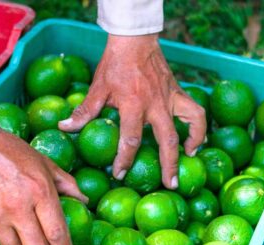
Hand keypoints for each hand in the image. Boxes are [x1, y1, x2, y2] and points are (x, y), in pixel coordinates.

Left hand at [59, 34, 205, 188]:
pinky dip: (199, 127)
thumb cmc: (114, 65)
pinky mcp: (179, 93)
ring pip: (189, 124)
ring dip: (191, 144)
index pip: (130, 139)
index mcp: (133, 104)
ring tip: (187, 161)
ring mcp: (171, 99)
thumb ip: (84, 111)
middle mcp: (156, 104)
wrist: (135, 41)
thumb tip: (64, 127)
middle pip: (167, 140)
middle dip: (168, 165)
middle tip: (168, 185)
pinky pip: (196, 112)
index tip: (120, 174)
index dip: (124, 160)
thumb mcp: (97, 88)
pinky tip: (195, 141)